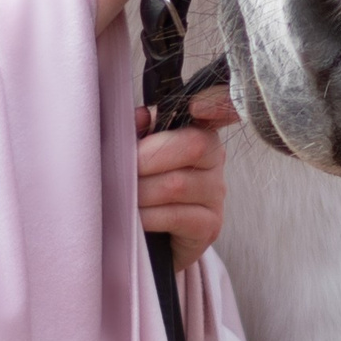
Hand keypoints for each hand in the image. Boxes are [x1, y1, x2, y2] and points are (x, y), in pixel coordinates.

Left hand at [136, 107, 227, 273]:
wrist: (155, 237)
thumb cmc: (146, 185)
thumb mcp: (141, 153)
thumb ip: (141, 130)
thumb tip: (141, 115)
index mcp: (201, 130)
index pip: (218, 109)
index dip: (215, 103)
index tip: (195, 105)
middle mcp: (216, 158)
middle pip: (192, 145)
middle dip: (148, 157)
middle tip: (121, 170)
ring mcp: (217, 193)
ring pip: (177, 184)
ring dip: (141, 191)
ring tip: (122, 196)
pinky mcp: (210, 225)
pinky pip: (177, 216)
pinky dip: (149, 216)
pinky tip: (137, 218)